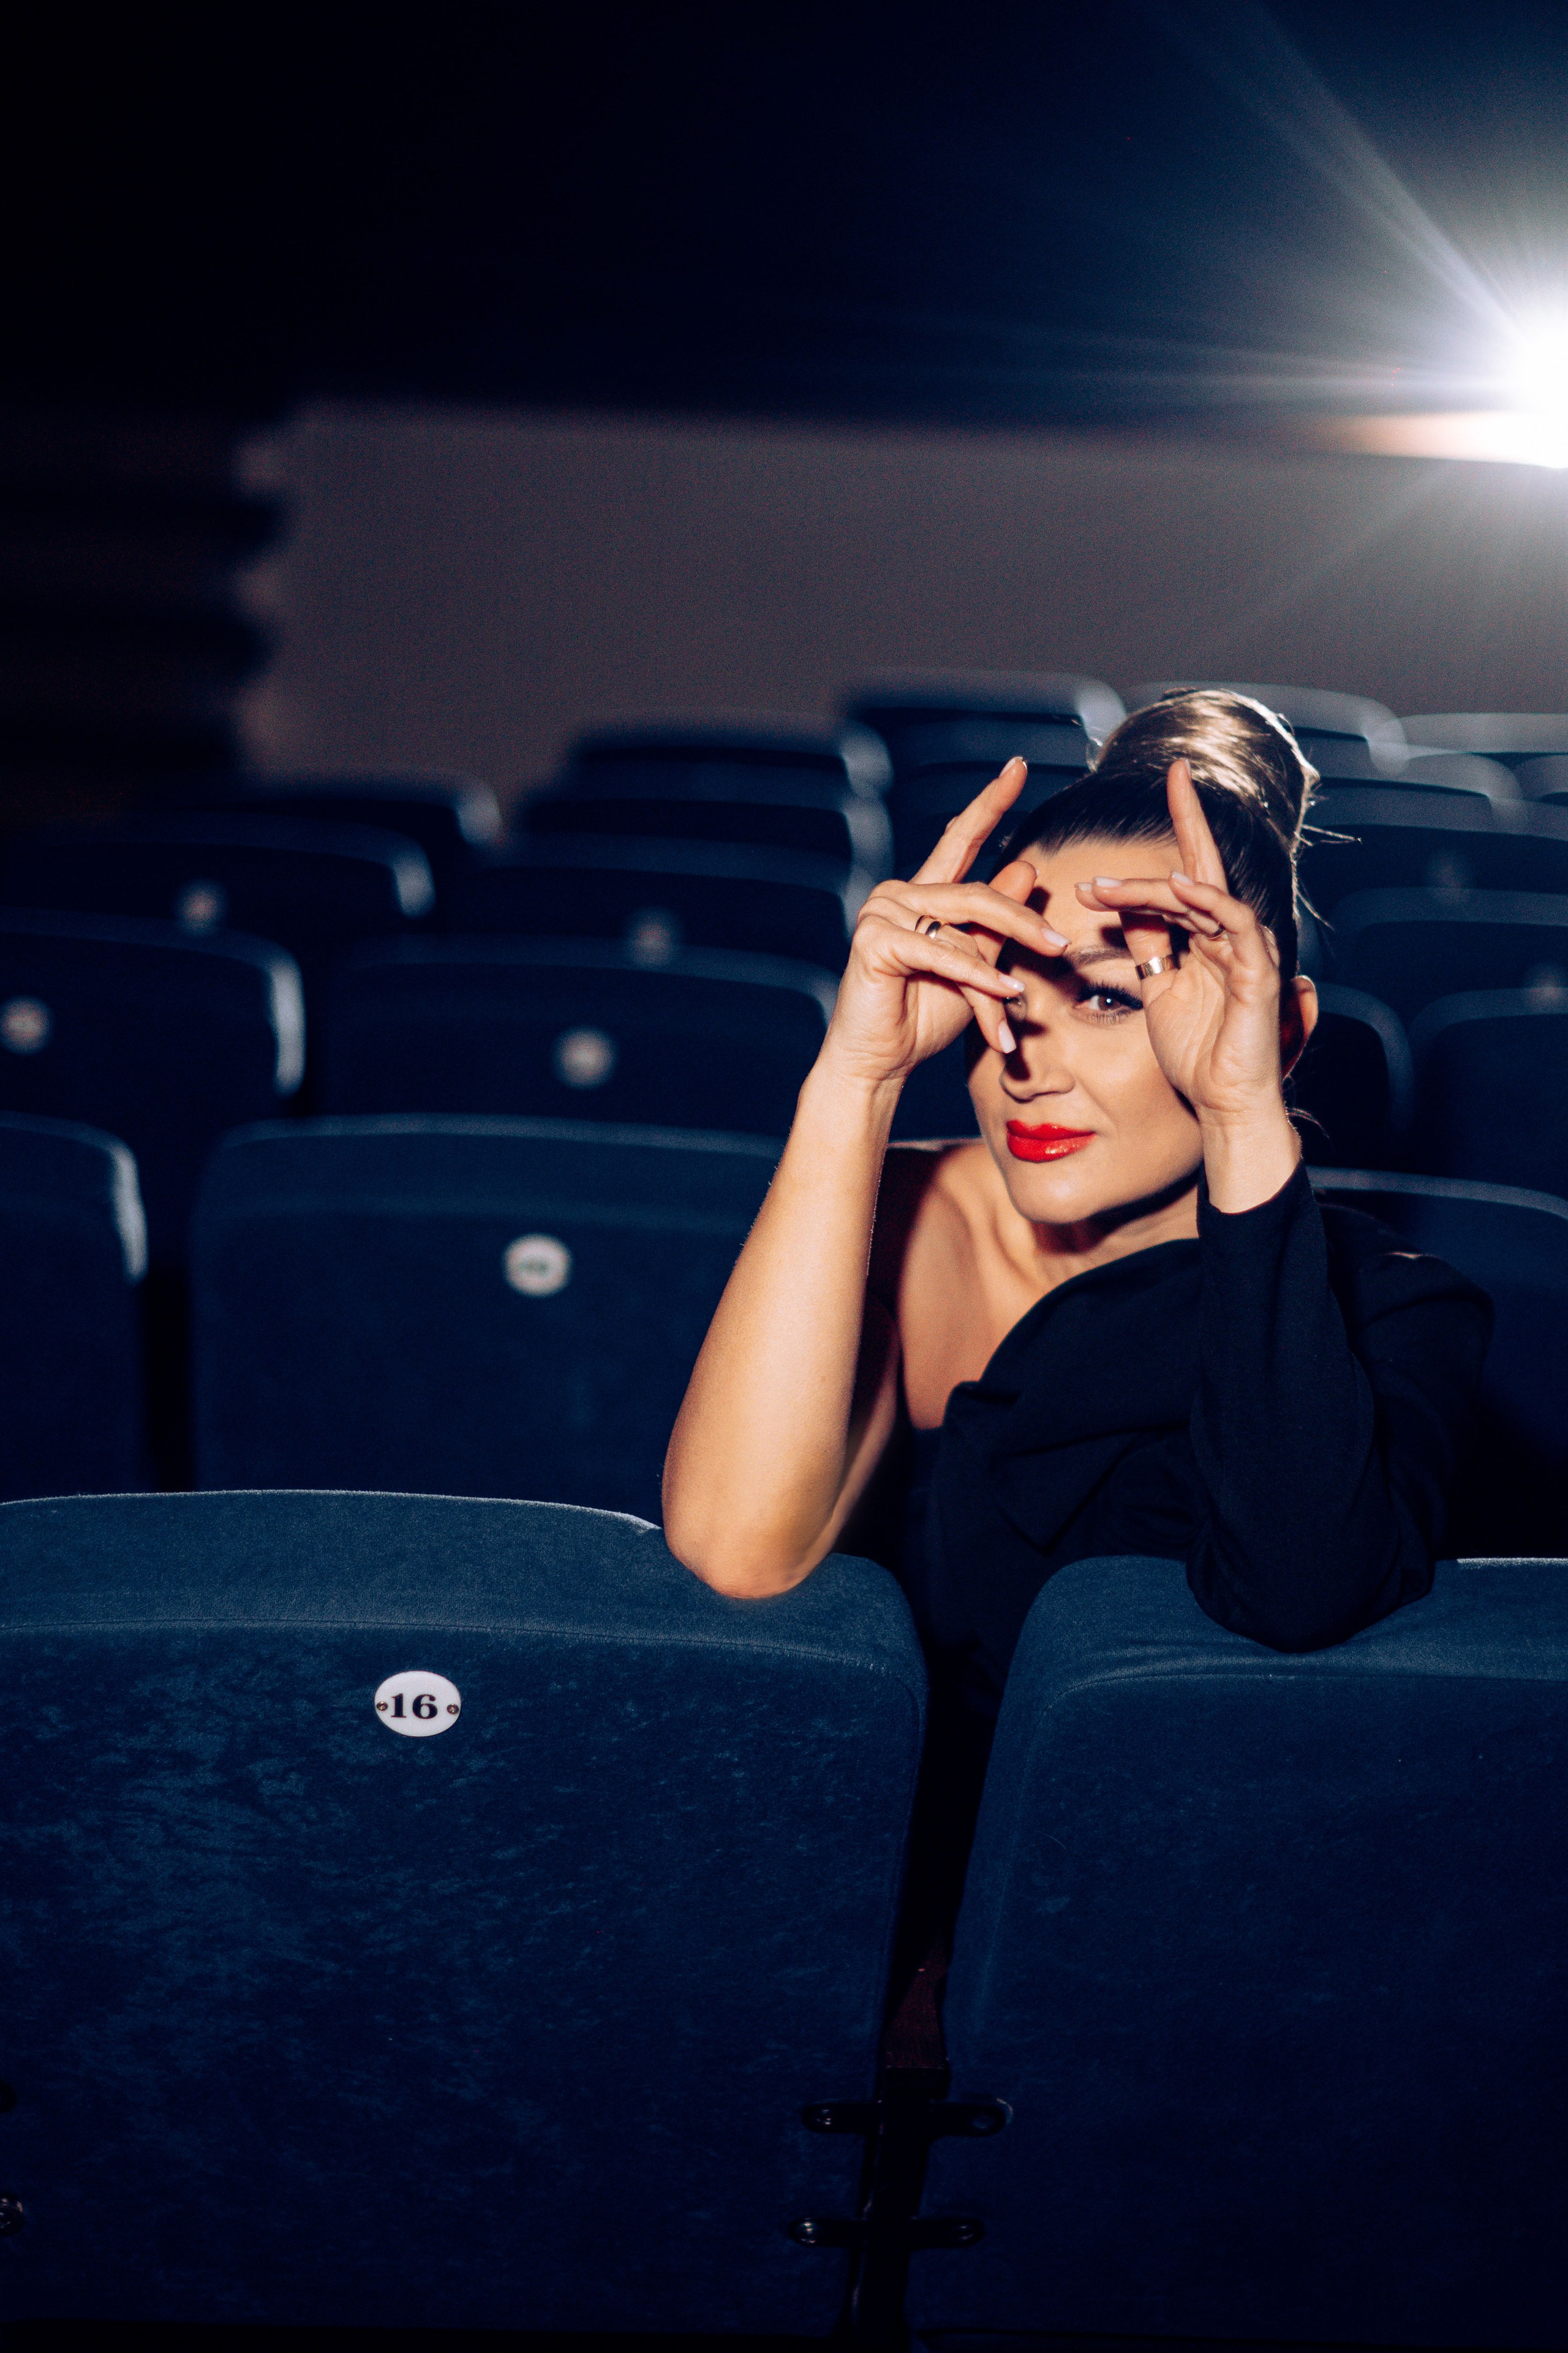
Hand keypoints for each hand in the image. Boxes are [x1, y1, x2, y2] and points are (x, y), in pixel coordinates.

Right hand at [819, 758, 1068, 1093]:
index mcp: (923, 893)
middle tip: (1058, 946)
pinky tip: (1001, 993)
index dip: (990, 802)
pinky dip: (974, 976)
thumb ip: (997, 924)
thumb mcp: (975, 965)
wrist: (880, 1062)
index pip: (961, 838)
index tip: (1018, 766)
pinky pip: (940, 953)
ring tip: (1019, 997)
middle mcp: (899, 894)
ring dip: (995, 968)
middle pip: (977, 893)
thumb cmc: (922, 1017)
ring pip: (962, 928)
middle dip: (1022, 922)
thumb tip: (1027, 868)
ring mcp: (882, 913)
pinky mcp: (874, 941)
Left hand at [1076, 761, 1309, 1189]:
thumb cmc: (1196, 1054)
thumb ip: (1148, 944)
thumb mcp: (1159, 989)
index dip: (1187, 819)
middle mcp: (1233, 935)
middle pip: (1192, 878)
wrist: (1223, 1104)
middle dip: (1160, 853)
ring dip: (1152, 889)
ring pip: (1203, 898)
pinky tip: (1177, 887)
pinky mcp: (1259, 972)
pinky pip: (1234, 924)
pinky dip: (1207, 902)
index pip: (1194, 867)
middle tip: (1104, 859)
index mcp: (1210, 935)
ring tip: (1105, 889)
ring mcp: (1249, 951)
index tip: (1171, 774)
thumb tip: (1122, 904)